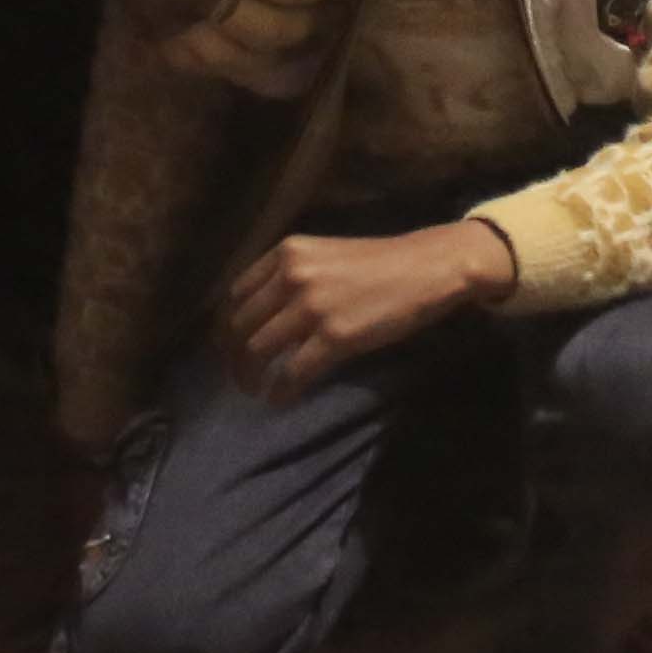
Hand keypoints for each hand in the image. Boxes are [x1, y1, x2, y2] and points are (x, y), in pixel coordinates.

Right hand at [45, 0, 349, 43]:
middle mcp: (196, 0)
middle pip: (277, 30)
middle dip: (318, 20)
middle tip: (346, 6)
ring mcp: (170, 24)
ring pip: (242, 65)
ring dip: (286, 61)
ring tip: (320, 50)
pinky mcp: (150, 32)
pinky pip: (201, 69)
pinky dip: (238, 71)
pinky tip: (263, 64)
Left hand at [218, 217, 511, 400]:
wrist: (426, 268)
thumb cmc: (379, 264)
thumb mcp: (324, 256)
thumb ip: (290, 278)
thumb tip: (261, 318)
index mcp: (286, 253)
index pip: (235, 295)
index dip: (226, 327)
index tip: (228, 347)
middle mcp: (292, 275)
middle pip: (240, 326)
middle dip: (233, 358)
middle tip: (241, 378)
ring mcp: (312, 306)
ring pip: (258, 350)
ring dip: (251, 377)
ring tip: (256, 391)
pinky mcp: (334, 336)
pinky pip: (291, 372)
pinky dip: (279, 391)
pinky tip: (280, 399)